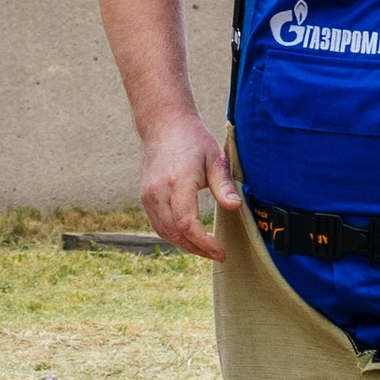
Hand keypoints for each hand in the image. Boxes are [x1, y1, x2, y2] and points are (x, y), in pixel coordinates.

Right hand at [141, 112, 241, 260]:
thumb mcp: (215, 158)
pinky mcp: (144, 197)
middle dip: (196, 249)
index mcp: (177, 181)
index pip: (187, 224)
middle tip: (217, 254)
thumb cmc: (193, 140)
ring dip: (184, 245)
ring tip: (205, 249)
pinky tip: (189, 237)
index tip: (221, 251)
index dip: (204, 243)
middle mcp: (158, 191)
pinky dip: (173, 235)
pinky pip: (157, 224)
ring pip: (164, 232)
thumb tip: (235, 207)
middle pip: (175, 233)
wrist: (163, 125)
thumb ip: (224, 185)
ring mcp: (147, 195)